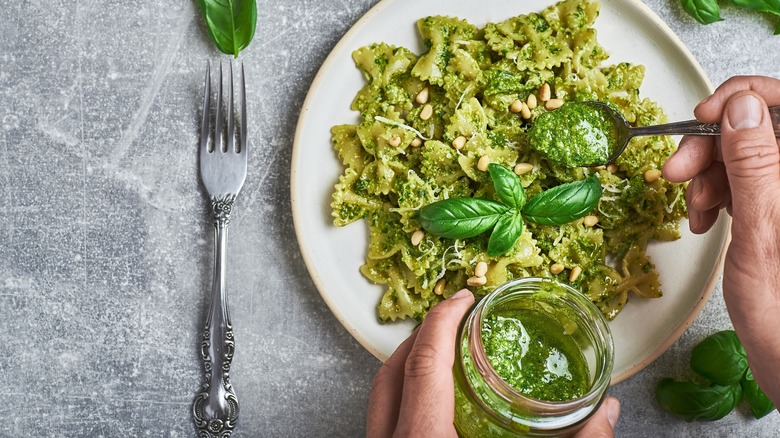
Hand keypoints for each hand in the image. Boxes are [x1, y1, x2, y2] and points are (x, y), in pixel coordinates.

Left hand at [366, 289, 619, 436]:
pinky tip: (435, 401)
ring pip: (381, 394)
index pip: (423, 362)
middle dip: (424, 336)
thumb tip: (608, 413)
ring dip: (411, 364)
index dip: (442, 321)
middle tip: (455, 319)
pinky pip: (384, 417)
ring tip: (446, 352)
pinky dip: (406, 396)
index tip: (461, 297)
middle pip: (392, 371)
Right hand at [662, 75, 779, 404]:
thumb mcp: (761, 231)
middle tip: (675, 173)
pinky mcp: (774, 207)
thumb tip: (741, 109)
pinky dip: (712, 194)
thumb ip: (755, 165)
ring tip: (694, 210)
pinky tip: (704, 219)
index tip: (702, 119)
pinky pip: (738, 182)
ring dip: (706, 176)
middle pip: (754, 128)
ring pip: (741, 154)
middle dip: (709, 146)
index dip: (740, 100)